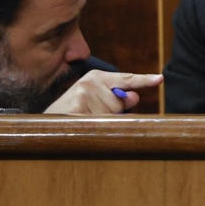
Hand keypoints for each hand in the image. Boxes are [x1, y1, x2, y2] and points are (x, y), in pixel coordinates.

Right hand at [43, 71, 163, 113]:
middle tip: (90, 116)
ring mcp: (83, 94)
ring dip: (101, 123)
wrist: (44, 122)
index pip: (127, 79)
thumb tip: (133, 96)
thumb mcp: (96, 102)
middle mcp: (91, 82)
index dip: (144, 80)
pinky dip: (94, 128)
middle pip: (121, 104)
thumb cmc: (74, 113)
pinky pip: (100, 122)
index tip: (160, 79)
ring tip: (82, 121)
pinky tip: (80, 125)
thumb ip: (117, 99)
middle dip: (112, 114)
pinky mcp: (76, 107)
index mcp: (97, 77)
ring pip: (112, 115)